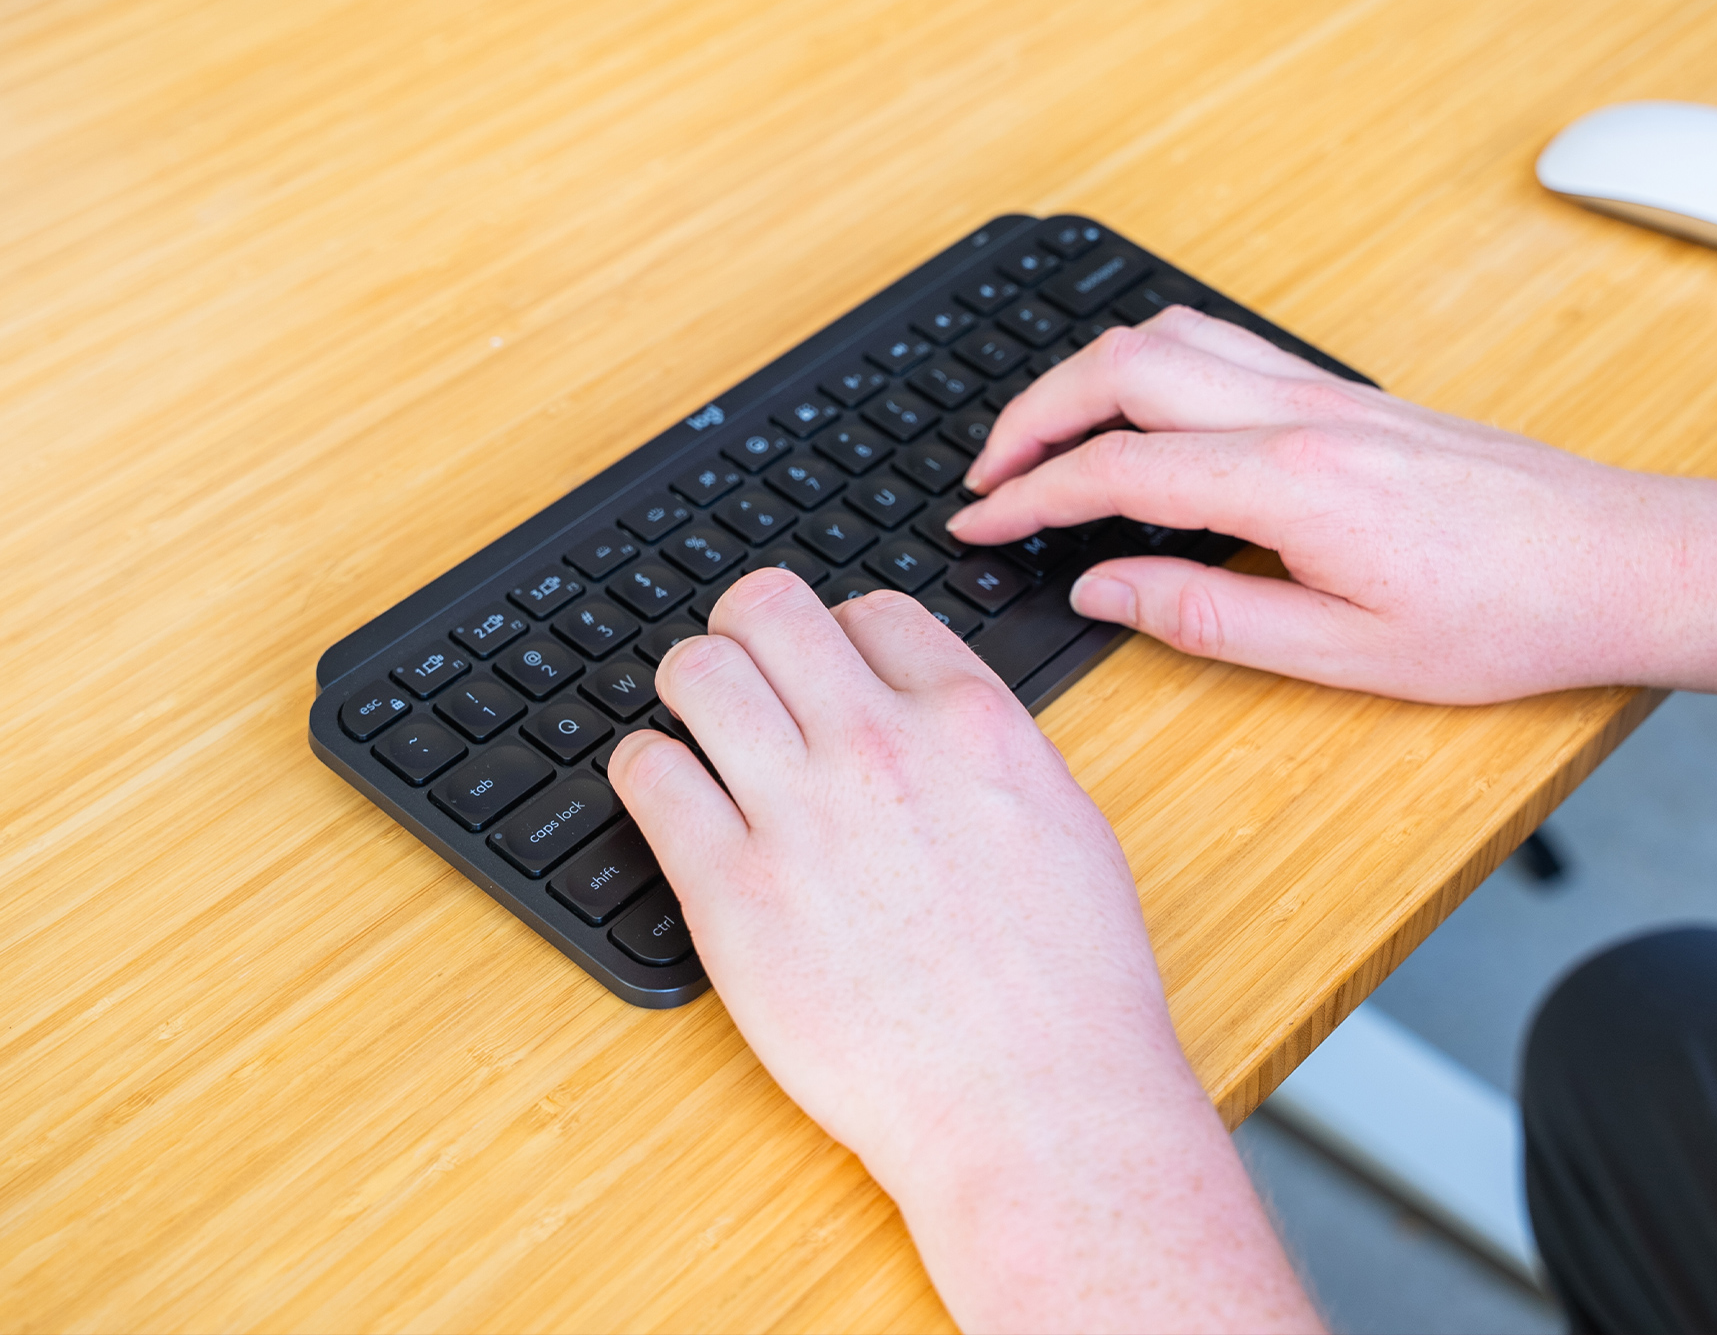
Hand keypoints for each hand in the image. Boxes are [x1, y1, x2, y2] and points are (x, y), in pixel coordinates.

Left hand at [609, 569, 1316, 1332]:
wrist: (1033, 1108)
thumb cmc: (1069, 991)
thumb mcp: (1065, 823)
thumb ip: (986, 750)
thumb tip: (931, 713)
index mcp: (971, 723)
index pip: (872, 612)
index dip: (843, 639)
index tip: (829, 676)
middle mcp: (881, 747)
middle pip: (769, 608)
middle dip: (749, 633)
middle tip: (747, 677)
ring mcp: (800, 815)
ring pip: (698, 670)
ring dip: (691, 690)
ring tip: (699, 732)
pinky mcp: (730, 892)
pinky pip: (649, 774)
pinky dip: (647, 771)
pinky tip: (669, 797)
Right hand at [951, 306, 1701, 704]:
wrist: (1621, 563)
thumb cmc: (1505, 618)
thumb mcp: (1346, 654)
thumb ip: (1207, 617)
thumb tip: (1102, 587)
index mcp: (1291, 483)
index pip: (1115, 468)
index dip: (1027, 496)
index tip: (976, 523)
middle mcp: (1301, 414)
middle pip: (1122, 367)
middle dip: (1031, 412)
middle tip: (986, 472)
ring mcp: (1326, 392)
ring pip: (1169, 336)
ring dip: (1087, 374)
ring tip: (1043, 437)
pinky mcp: (1348, 394)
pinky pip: (1219, 345)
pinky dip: (1148, 365)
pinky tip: (1140, 415)